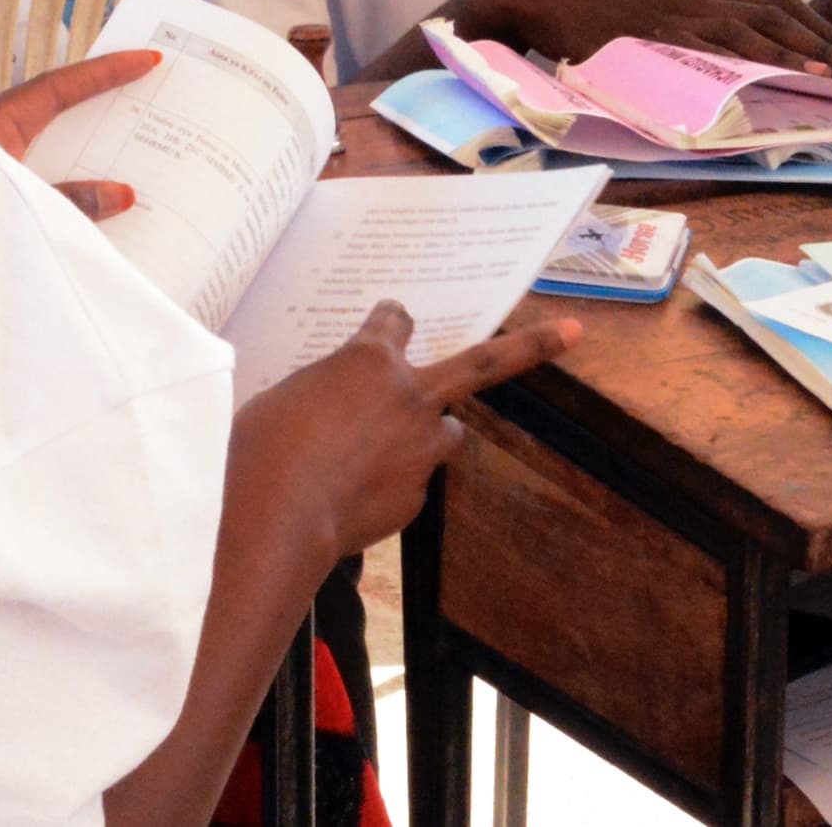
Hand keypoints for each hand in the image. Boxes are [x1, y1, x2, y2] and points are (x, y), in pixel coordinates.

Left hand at [0, 48, 159, 220]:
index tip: (148, 58)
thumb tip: (125, 194)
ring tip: (137, 149)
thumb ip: (70, 201)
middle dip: (104, 100)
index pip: (60, 86)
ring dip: (89, 146)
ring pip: (52, 144)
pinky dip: (70, 179)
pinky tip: (96, 202)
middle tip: (153, 93)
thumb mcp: (15, 203)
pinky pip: (40, 175)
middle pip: (60, 108)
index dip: (105, 71)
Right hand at [239, 302, 582, 560]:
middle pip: (485, 362)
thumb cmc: (257, 447)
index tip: (396, 318)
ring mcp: (419, 447)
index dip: (394, 320)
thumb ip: (322, 395)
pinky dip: (389, 486)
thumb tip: (328, 413)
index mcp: (368, 360)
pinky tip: (352, 499)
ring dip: (432, 435)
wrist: (272, 513)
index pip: (395, 320)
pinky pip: (408, 483)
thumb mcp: (282, 398)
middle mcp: (409, 395)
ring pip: (447, 433)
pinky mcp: (415, 494)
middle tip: (574, 332)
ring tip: (395, 451)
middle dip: (533, 345)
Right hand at [468, 0, 831, 76]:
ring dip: (798, 52)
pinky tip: (771, 74)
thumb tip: (701, 65)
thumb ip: (673, 36)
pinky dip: (747, 60)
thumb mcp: (640, 17)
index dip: (814, 25)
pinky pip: (710, 46)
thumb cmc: (582, 7)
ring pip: (752, 29)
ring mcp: (677, 13)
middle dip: (826, 41)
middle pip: (776, 13)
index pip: (771, 3)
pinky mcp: (654, 31)